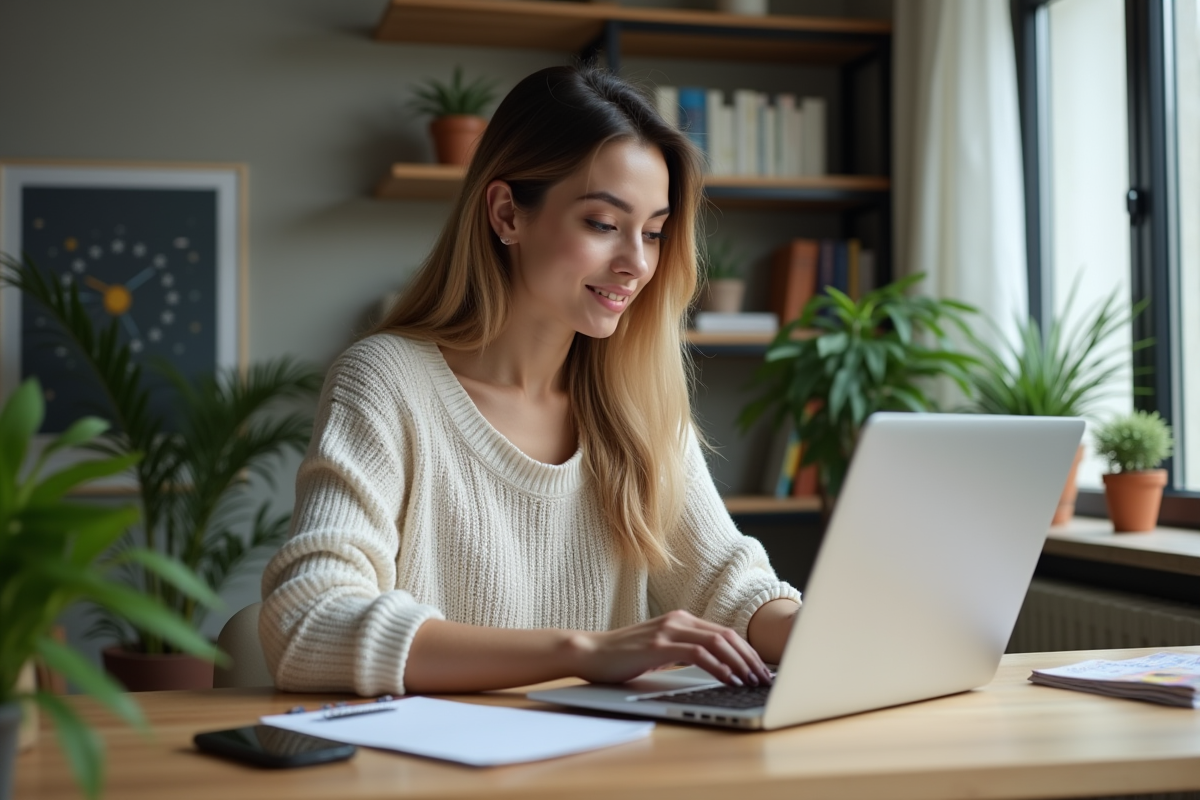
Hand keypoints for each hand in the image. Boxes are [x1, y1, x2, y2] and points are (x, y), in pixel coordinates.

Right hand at [566, 610, 772, 686]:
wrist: (590, 652)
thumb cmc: (623, 656)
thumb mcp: (660, 651)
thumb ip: (684, 652)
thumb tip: (715, 668)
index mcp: (681, 619)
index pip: (725, 633)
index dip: (747, 652)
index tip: (760, 670)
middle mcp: (678, 620)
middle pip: (727, 635)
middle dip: (750, 659)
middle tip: (763, 679)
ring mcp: (668, 631)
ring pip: (717, 642)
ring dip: (739, 663)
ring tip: (751, 681)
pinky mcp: (658, 646)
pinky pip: (697, 654)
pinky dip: (718, 667)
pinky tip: (728, 680)